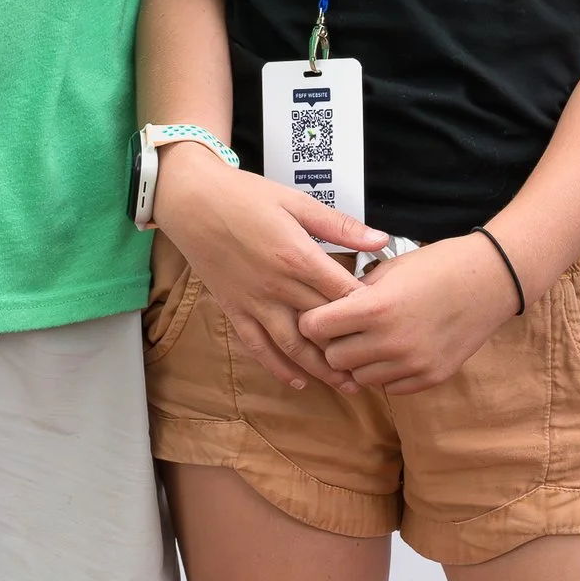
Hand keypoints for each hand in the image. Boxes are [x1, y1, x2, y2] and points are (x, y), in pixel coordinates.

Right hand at [151, 142, 379, 390]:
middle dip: (353, 347)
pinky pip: (258, 346)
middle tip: (380, 363)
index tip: (388, 321)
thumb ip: (339, 225)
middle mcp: (278, 286)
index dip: (368, 310)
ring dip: (321, 369)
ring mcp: (254, 302)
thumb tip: (380, 240)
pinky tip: (297, 381)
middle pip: (323, 326)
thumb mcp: (295, 201)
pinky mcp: (234, 310)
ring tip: (348, 386)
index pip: (342, 294)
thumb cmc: (243, 195)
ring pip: (293, 346)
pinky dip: (278, 367)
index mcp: (298, 256)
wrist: (191, 200)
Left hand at [295, 233, 520, 395]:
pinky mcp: (429, 377)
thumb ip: (355, 293)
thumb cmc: (438, 266)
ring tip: (373, 340)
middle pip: (334, 358)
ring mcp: (412, 363)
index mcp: (376, 308)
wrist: (490, 280)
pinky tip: (397, 351)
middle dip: (334, 343)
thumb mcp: (390, 269)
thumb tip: (325, 308)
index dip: (313, 321)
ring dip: (360, 361)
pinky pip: (389, 387)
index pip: (316, 327)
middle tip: (346, 330)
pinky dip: (386, 373)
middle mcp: (391, 341)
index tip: (319, 316)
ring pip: (359, 377)